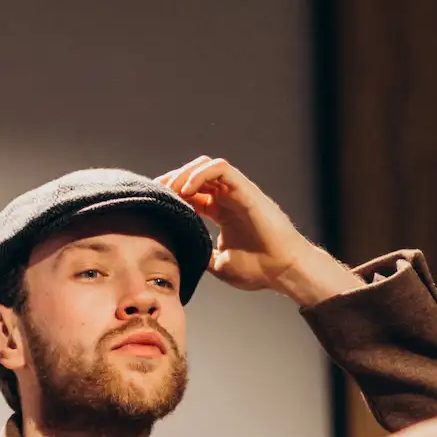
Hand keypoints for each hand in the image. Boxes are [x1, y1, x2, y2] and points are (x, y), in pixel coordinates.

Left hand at [155, 156, 360, 305]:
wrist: (283, 271)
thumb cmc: (258, 269)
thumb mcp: (218, 264)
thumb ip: (201, 253)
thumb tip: (179, 256)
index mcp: (222, 212)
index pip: (191, 193)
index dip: (170, 195)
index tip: (153, 204)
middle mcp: (229, 198)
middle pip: (194, 175)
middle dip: (172, 181)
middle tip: (157, 194)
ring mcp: (238, 192)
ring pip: (206, 165)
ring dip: (184, 174)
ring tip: (171, 190)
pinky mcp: (246, 190)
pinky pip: (221, 168)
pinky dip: (200, 174)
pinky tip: (187, 191)